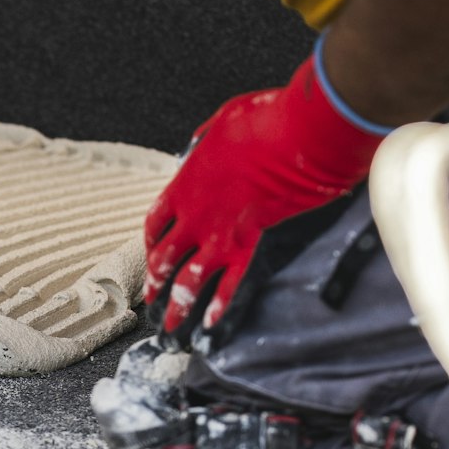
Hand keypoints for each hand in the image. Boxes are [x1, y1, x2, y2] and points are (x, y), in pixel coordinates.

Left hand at [143, 47, 388, 338]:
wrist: (297, 138)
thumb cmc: (262, 121)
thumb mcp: (221, 123)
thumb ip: (207, 144)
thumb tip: (204, 147)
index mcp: (184, 184)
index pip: (156, 221)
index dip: (151, 240)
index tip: (151, 250)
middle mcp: (195, 216)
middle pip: (166, 256)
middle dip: (156, 280)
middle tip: (151, 298)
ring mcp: (221, 234)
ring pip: (190, 279)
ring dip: (179, 305)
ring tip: (172, 327)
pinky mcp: (251, 245)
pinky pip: (231, 283)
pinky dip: (220, 305)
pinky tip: (210, 324)